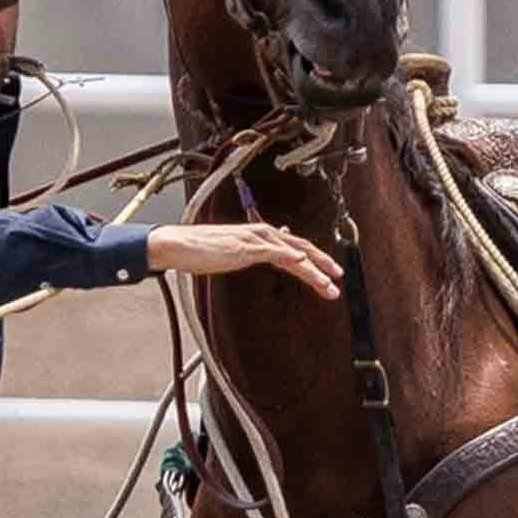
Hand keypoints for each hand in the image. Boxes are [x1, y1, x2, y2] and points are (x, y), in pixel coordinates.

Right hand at [145, 220, 342, 302]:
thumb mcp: (230, 251)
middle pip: (300, 247)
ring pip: (293, 253)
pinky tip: (303, 263)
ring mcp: (255, 239)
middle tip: (339, 277)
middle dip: (322, 263)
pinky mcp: (246, 247)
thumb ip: (250, 250)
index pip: (294, 247)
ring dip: (313, 269)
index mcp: (259, 236)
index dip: (314, 259)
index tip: (328, 272)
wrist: (178, 245)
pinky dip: (291, 256)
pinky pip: (274, 252)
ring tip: (329, 283)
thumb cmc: (199, 251)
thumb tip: (265, 248)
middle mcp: (262, 233)